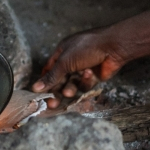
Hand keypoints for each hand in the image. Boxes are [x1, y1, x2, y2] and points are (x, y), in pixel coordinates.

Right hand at [32, 5, 149, 108]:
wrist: (114, 46)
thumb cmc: (87, 47)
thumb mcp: (65, 62)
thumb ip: (51, 77)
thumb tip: (35, 88)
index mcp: (62, 52)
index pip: (49, 69)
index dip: (44, 81)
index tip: (39, 94)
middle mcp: (71, 60)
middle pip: (60, 80)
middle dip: (56, 91)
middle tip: (52, 103)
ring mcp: (83, 68)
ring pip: (73, 84)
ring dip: (70, 88)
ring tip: (68, 93)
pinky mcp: (94, 76)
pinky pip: (85, 83)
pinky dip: (86, 80)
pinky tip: (89, 74)